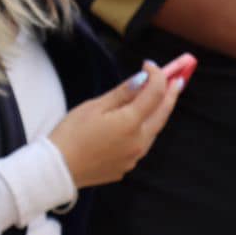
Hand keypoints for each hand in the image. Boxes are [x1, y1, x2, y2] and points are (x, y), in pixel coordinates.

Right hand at [49, 62, 179, 187]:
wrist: (58, 169)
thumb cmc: (71, 134)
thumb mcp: (94, 107)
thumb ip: (122, 93)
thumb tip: (142, 79)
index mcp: (130, 122)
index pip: (155, 93)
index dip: (157, 76)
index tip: (151, 65)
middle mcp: (139, 141)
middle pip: (163, 113)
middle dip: (171, 94)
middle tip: (177, 79)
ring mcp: (135, 156)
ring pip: (153, 130)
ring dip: (157, 113)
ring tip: (157, 100)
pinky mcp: (126, 166)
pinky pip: (140, 145)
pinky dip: (142, 130)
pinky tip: (131, 125)